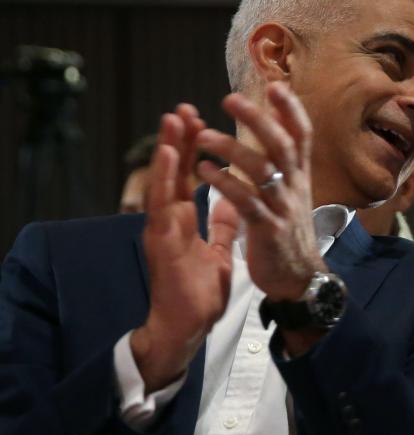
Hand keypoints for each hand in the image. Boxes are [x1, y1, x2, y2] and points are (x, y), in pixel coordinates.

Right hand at [132, 104, 239, 392]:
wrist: (186, 326)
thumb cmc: (197, 292)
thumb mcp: (218, 251)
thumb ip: (221, 225)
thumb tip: (231, 202)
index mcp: (183, 220)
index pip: (188, 176)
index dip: (193, 149)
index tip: (200, 120)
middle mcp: (170, 220)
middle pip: (174, 173)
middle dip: (179, 140)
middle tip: (183, 108)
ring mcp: (163, 230)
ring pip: (163, 182)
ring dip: (167, 150)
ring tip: (173, 120)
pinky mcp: (161, 243)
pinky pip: (163, 207)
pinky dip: (164, 180)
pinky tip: (168, 158)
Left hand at [195, 82, 326, 300]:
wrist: (299, 278)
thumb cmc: (289, 233)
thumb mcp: (293, 194)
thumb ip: (284, 163)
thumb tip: (276, 129)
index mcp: (300, 176)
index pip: (302, 135)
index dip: (290, 110)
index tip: (274, 86)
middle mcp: (295, 187)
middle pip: (281, 144)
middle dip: (257, 119)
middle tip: (230, 99)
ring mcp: (283, 208)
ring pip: (262, 170)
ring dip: (232, 149)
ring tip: (204, 136)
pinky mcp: (268, 229)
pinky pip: (246, 202)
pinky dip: (225, 184)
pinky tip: (203, 171)